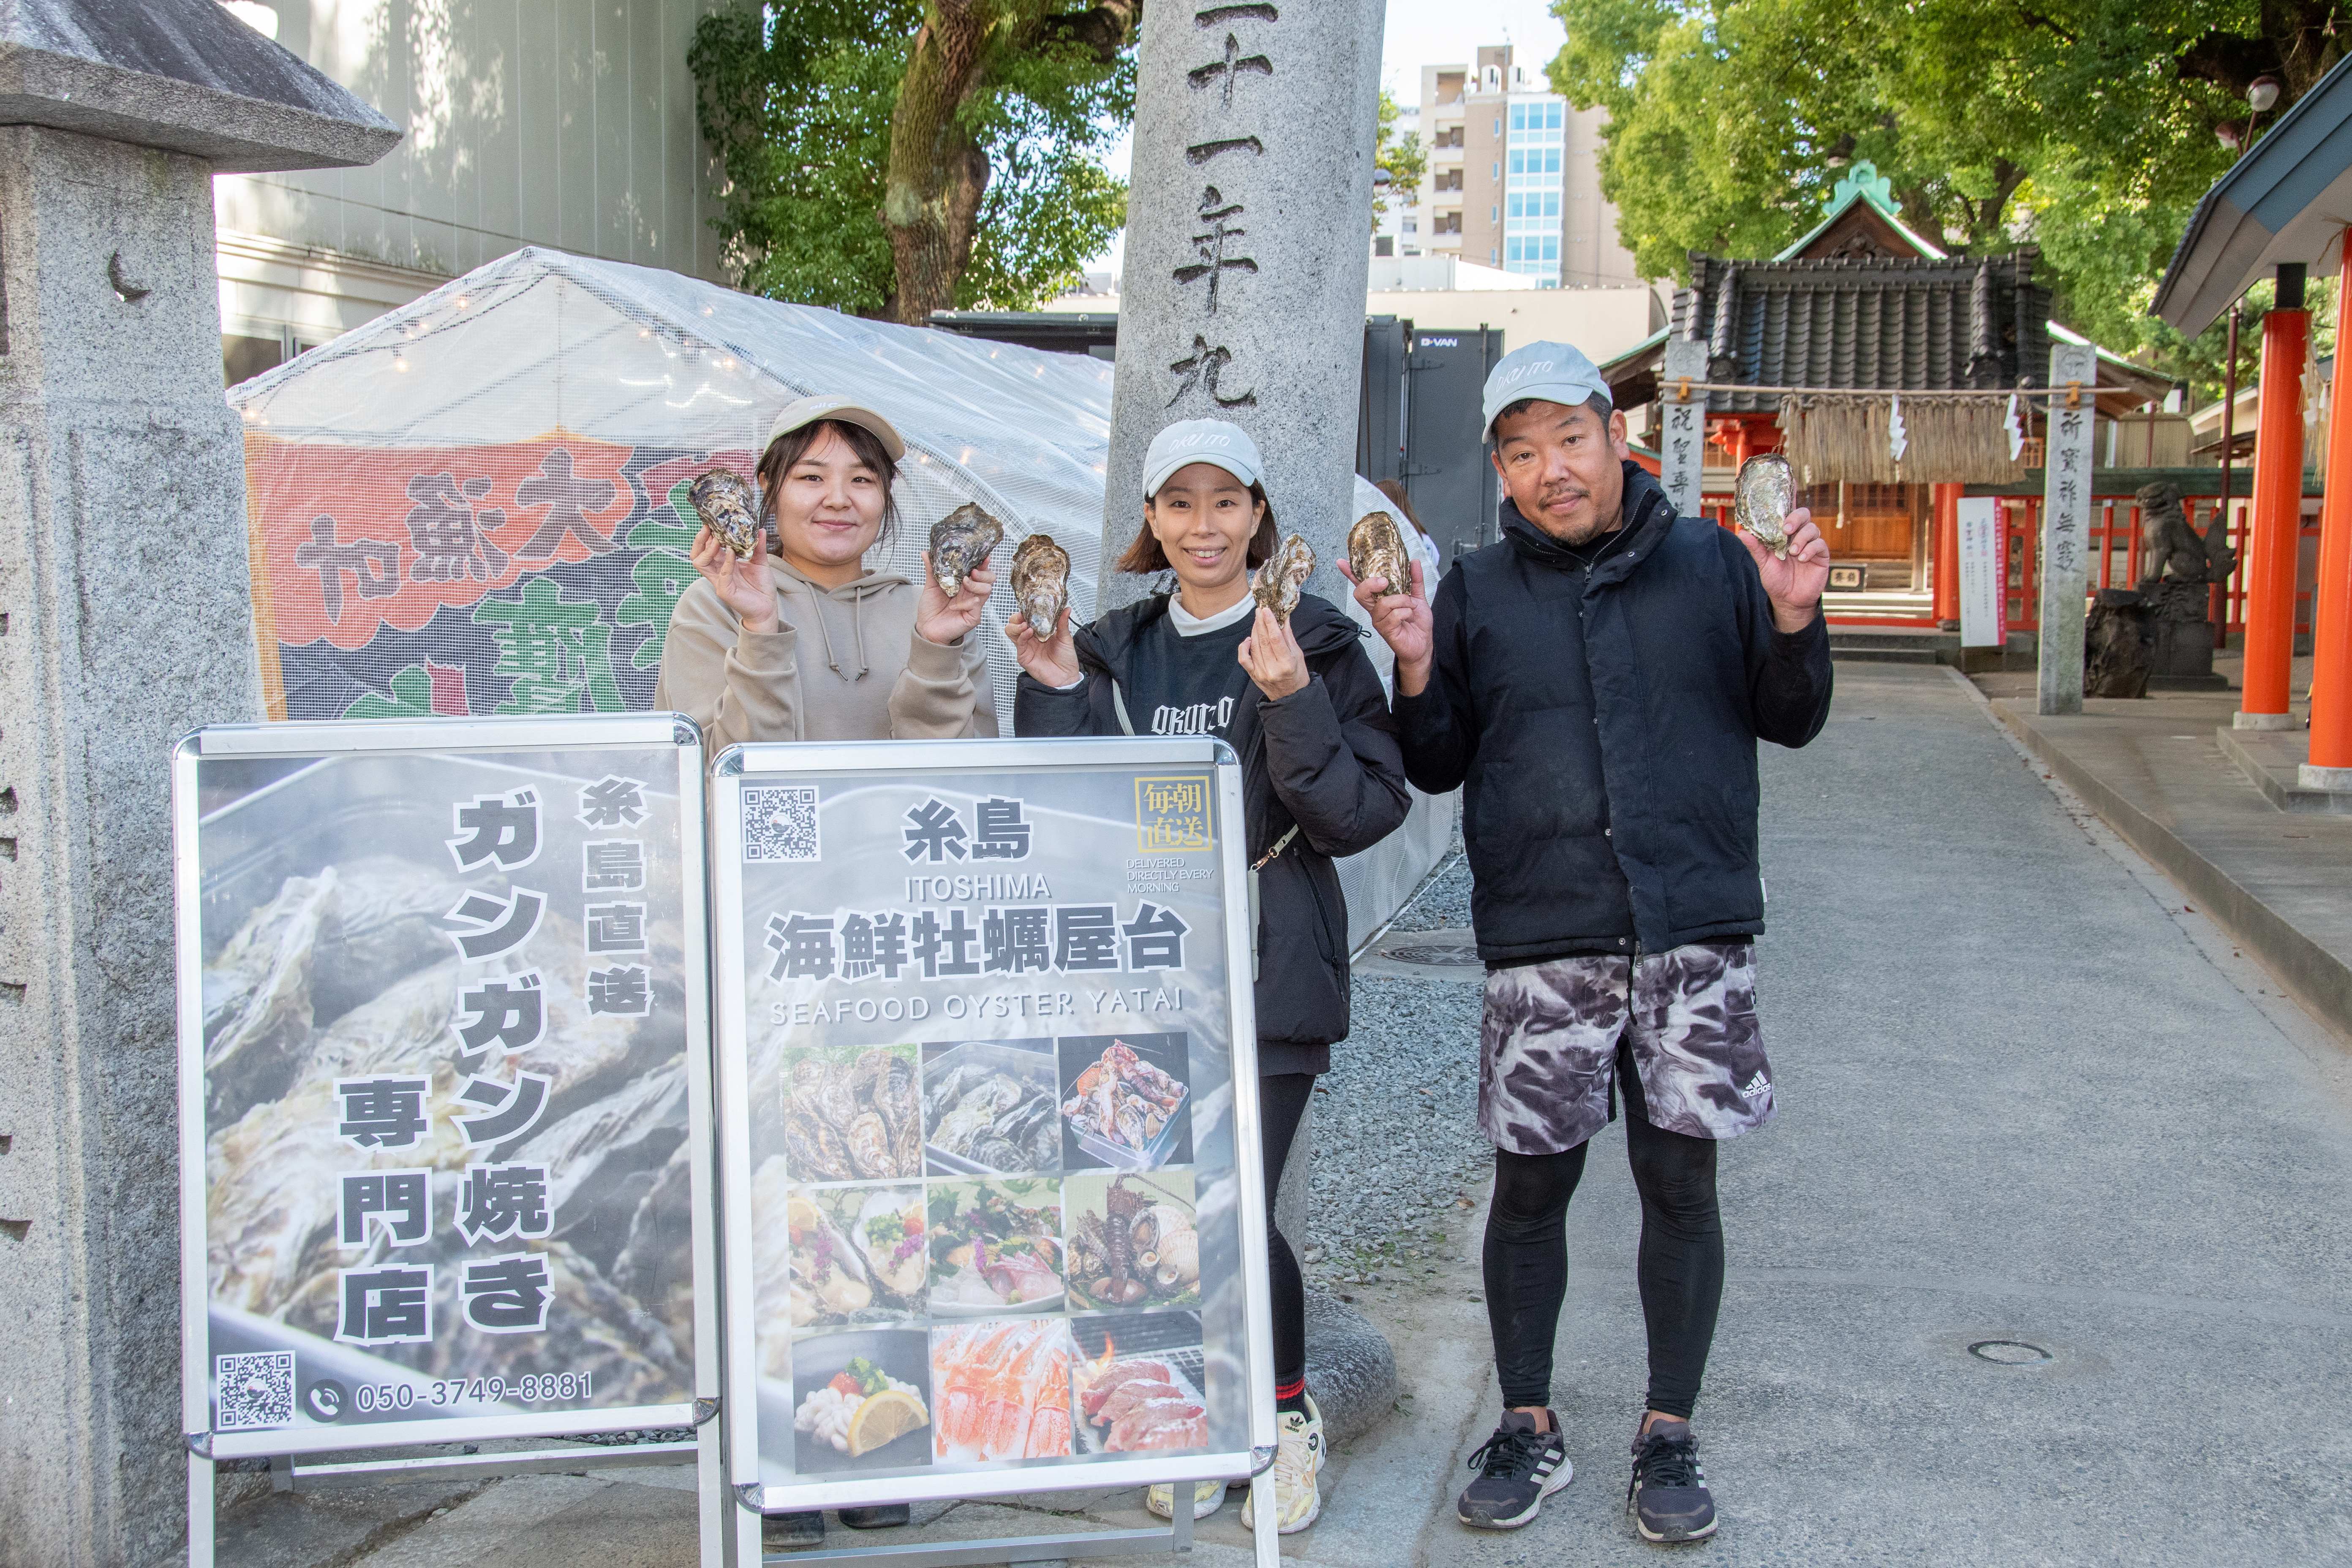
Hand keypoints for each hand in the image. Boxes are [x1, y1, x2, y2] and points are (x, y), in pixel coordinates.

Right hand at [689, 523, 777, 632]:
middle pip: (697, 555)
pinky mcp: (725, 591)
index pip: (707, 548)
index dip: (707, 536)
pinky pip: (721, 574)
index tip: (713, 522)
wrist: (767, 607)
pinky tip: (732, 552)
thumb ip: (758, 547)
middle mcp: (718, 572)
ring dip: (709, 549)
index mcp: (724, 564)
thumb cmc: (761, 587)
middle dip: (701, 540)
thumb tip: (759, 530)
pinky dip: (726, 562)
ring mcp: (719, 582)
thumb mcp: (760, 562)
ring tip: (718, 539)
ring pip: (701, 563)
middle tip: (709, 528)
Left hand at [915, 552, 994, 644]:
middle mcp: (972, 593)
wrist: (926, 628)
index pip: (980, 570)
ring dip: (976, 585)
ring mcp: (974, 605)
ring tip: (964, 583)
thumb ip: (932, 569)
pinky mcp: (973, 617)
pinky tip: (954, 606)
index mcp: (965, 584)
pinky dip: (965, 603)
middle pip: (990, 579)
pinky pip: (976, 605)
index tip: (982, 556)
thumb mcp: (931, 586)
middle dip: (984, 573)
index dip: (983, 562)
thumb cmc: (931, 609)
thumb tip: (926, 553)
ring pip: (987, 590)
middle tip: (972, 572)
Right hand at [1006, 605, 1080, 686]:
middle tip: (1025, 614)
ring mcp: (1026, 646)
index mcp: (1039, 631)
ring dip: (1016, 625)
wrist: (1066, 677)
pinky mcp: (1024, 656)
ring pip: (1011, 631)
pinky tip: (1028, 632)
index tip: (1031, 605)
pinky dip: (1021, 635)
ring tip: (1025, 623)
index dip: (1027, 611)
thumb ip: (1063, 623)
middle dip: (1017, 616)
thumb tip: (1066, 609)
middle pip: (1014, 622)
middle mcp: (1030, 638)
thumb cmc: (1066, 659)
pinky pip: (1018, 643)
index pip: (1027, 617)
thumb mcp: (1066, 637)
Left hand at [1238, 605, 1308, 699]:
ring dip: (1254, 631)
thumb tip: (1282, 617)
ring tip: (1257, 619)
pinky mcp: (1253, 675)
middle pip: (1263, 641)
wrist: (1291, 698)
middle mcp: (1272, 669)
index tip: (1266, 610)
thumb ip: (1288, 636)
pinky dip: (1244, 647)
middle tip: (1260, 610)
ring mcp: (1261, 673)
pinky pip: (1244, 659)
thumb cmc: (1297, 675)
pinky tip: (1249, 639)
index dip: (1269, 623)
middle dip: (1260, 623)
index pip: (1275, 639)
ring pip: (1254, 647)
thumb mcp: (1298, 654)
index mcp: (1286, 664)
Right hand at [1340, 558, 1433, 695]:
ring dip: (1401, 600)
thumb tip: (1414, 562)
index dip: (1351, 574)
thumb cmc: (1417, 624)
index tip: (1341, 562)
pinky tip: (1409, 615)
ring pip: (1382, 603)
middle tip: (1385, 581)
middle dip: (1370, 583)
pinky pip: (1393, 615)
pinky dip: (1406, 612)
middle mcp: (1376, 609)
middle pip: (1360, 593)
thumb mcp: (1418, 597)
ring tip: (1411, 605)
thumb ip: (1415, 580)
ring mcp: (1379, 620)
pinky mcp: (1385, 630)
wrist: (1423, 645)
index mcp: (1380, 599)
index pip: (1362, 585)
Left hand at [1738, 507, 1830, 631]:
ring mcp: (1811, 544)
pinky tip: (1801, 559)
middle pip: (1804, 514)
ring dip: (1801, 538)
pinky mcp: (1821, 555)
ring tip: (1792, 552)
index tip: (1784, 498)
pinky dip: (1810, 549)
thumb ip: (1755, 547)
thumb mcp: (1763, 563)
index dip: (1788, 502)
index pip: (1788, 513)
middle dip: (1795, 518)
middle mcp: (1799, 535)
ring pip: (1812, 528)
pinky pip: (1820, 544)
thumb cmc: (1776, 579)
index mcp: (1784, 534)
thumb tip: (1741, 532)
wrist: (1788, 600)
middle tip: (1786, 529)